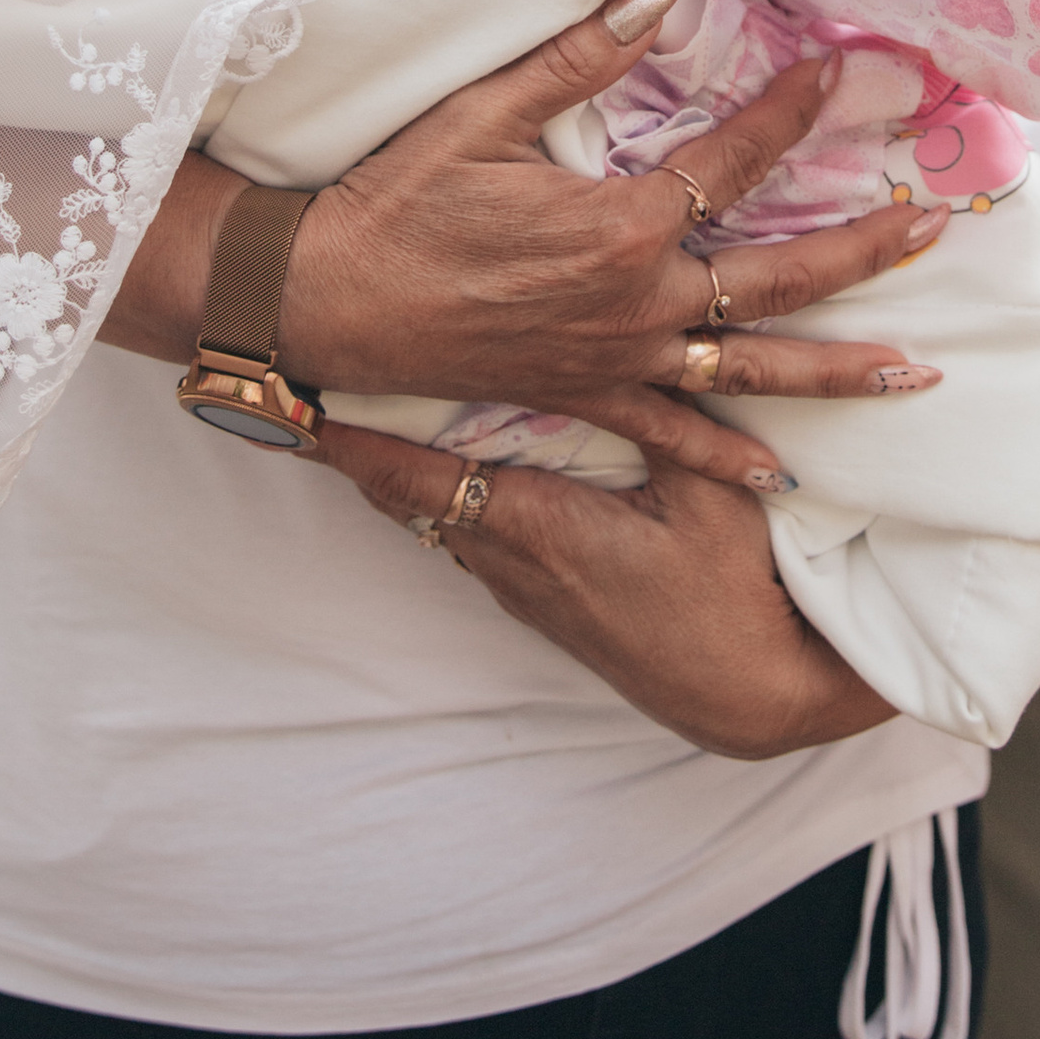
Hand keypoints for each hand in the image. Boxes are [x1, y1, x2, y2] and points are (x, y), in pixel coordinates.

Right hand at [107, 0, 949, 494]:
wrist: (325, 298)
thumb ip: (581, 60)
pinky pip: (671, 438)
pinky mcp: (583, 397)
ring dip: (838, 367)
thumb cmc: (398, 198)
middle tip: (936, 228)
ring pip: (750, 367)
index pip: (734, 160)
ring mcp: (616, 359)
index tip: (845, 68)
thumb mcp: (486, 113)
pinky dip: (727, 459)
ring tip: (917, 369)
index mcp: (622, 224)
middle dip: (865, 251)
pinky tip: (779, 477)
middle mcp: (637, 301)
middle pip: (777, 274)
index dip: (794, 110)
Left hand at [305, 416, 894, 759]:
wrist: (742, 695)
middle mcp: (509, 559)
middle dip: (360, 442)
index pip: (415, 475)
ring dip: (403, 466)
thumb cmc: (727, 595)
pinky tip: (461, 458)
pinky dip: (446, 490)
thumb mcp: (706, 495)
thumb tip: (635, 343)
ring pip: (436, 515)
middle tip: (320, 384)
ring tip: (370, 407)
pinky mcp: (544, 600)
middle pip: (406, 494)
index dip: (351, 439)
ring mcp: (522, 586)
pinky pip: (473, 532)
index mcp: (534, 524)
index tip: (297, 401)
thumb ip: (667, 419)